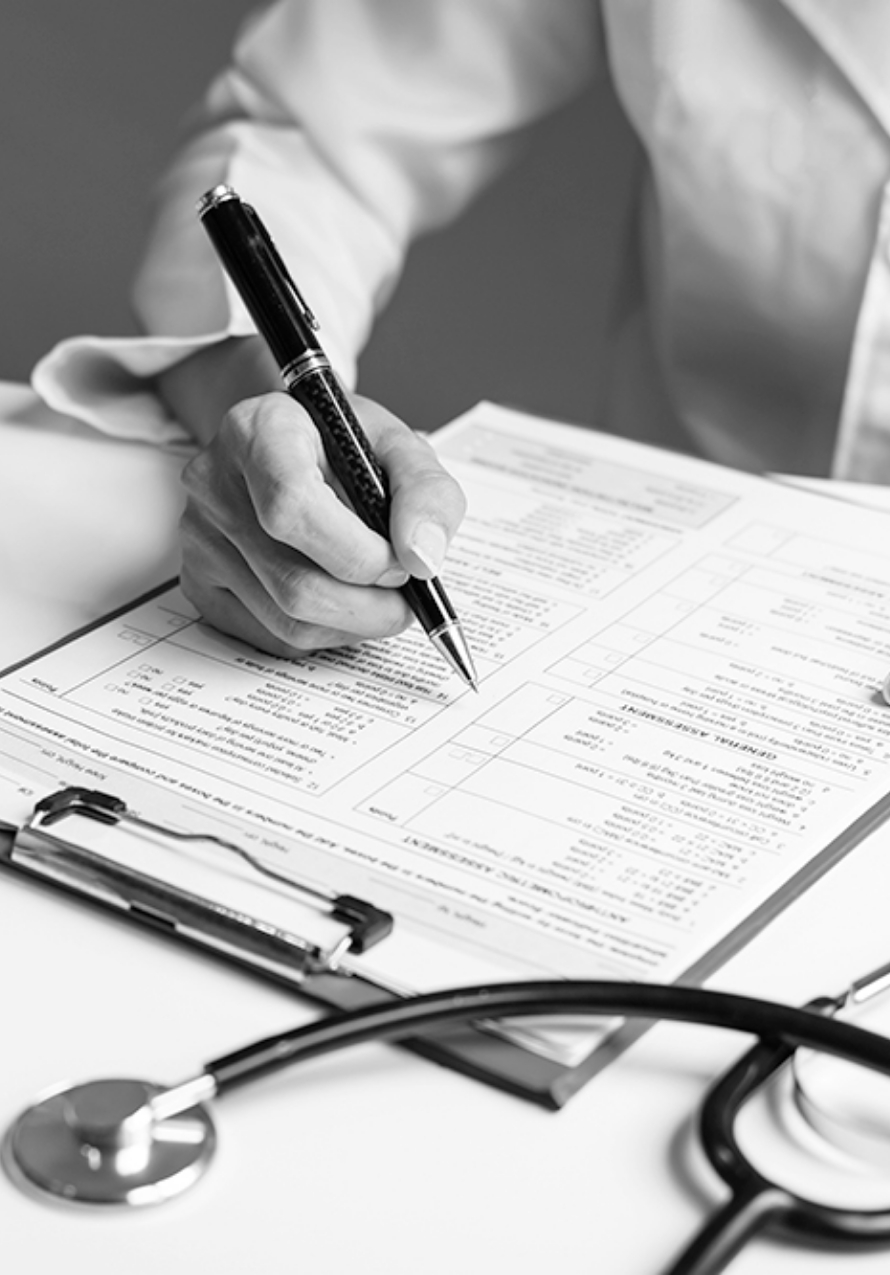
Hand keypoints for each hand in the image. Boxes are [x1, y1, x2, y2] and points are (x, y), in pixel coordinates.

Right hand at [159, 341, 466, 656]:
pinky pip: (271, 637)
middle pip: (293, 582)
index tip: (399, 561)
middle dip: (368, 606)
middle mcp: (214, 483)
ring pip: (286, 621)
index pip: (292, 507)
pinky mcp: (200, 582)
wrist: (296, 448)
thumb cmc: (344, 447)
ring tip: (381, 599)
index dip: (357, 553)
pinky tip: (344, 604)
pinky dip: (325, 634)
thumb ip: (427, 496)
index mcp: (258, 431)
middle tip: (405, 596)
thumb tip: (422, 559)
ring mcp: (199, 537)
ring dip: (353, 626)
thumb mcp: (400, 449)